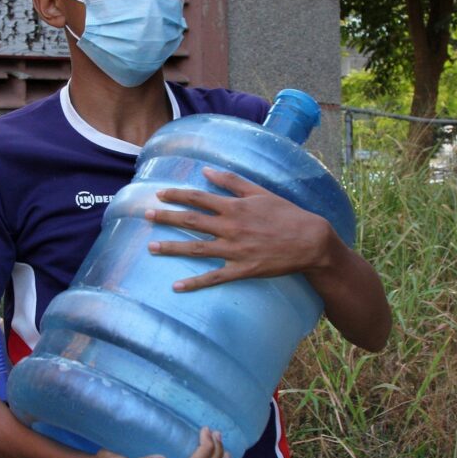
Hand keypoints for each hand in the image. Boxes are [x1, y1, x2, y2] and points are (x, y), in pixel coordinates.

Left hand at [145, 167, 334, 291]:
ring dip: (172, 248)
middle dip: (166, 218)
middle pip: (191, 222)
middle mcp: (230, 227)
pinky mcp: (242, 270)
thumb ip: (232, 181)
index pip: (199, 198)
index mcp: (234, 207)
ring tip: (151, 249)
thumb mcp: (260, 192)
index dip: (177, 195)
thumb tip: (206, 171)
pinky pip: (214, 278)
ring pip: (197, 249)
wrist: (310, 241)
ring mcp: (235, 250)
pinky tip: (177, 287)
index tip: (159, 194)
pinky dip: (195, 283)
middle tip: (146, 216)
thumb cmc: (286, 214)